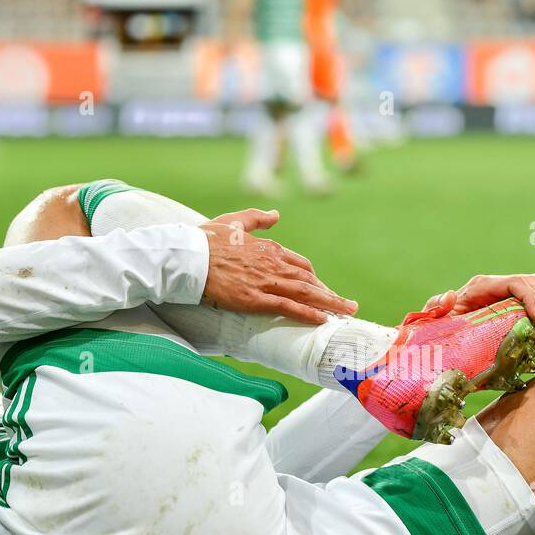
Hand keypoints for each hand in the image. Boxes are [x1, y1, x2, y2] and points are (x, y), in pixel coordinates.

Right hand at [199, 209, 356, 323]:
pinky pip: (287, 307)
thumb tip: (276, 215)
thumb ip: (257, 219)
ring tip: (346, 314)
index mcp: (269, 248)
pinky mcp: (254, 299)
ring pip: (305, 293)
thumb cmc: (206, 239)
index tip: (324, 290)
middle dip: (330, 294)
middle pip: (309, 280)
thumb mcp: (234, 221)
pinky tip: (322, 319)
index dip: (315, 280)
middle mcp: (272, 264)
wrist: (187, 256)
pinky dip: (307, 313)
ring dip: (329, 304)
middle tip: (348, 306)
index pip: (300, 266)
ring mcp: (265, 282)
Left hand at [422, 273, 534, 328]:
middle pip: (532, 281)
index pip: (516, 282)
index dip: (532, 298)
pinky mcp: (511, 302)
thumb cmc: (436, 328)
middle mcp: (495, 285)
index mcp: (482, 286)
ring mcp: (505, 292)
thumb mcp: (433, 319)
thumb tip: (450, 296)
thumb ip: (437, 307)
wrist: (438, 335)